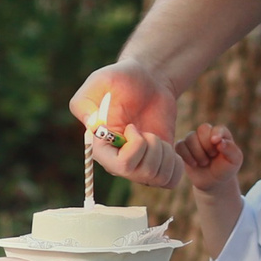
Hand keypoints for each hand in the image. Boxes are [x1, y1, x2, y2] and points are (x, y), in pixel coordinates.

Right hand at [69, 63, 183, 188]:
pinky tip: (169, 148)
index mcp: (101, 148)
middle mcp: (118, 162)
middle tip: (147, 131)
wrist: (149, 80)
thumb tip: (92, 127)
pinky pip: (171, 181)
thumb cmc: (122, 79)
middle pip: (141, 174)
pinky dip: (176, 165)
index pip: (120, 166)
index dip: (134, 146)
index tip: (132, 126)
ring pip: (157, 178)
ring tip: (156, 137)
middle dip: (152, 147)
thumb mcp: (99, 82)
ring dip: (164, 152)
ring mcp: (139, 167)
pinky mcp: (159, 166)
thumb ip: (85, 102)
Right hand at [175, 123, 241, 190]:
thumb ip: (231, 149)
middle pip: (202, 129)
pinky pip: (179, 145)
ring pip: (190, 137)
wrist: (213, 182)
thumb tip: (220, 142)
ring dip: (197, 152)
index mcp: (221, 134)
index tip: (215, 142)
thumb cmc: (226, 169)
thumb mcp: (234, 160)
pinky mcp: (183, 148)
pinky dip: (186, 155)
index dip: (216, 134)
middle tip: (212, 156)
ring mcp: (194, 140)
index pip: (217, 128)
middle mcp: (207, 134)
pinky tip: (194, 164)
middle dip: (207, 145)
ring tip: (204, 163)